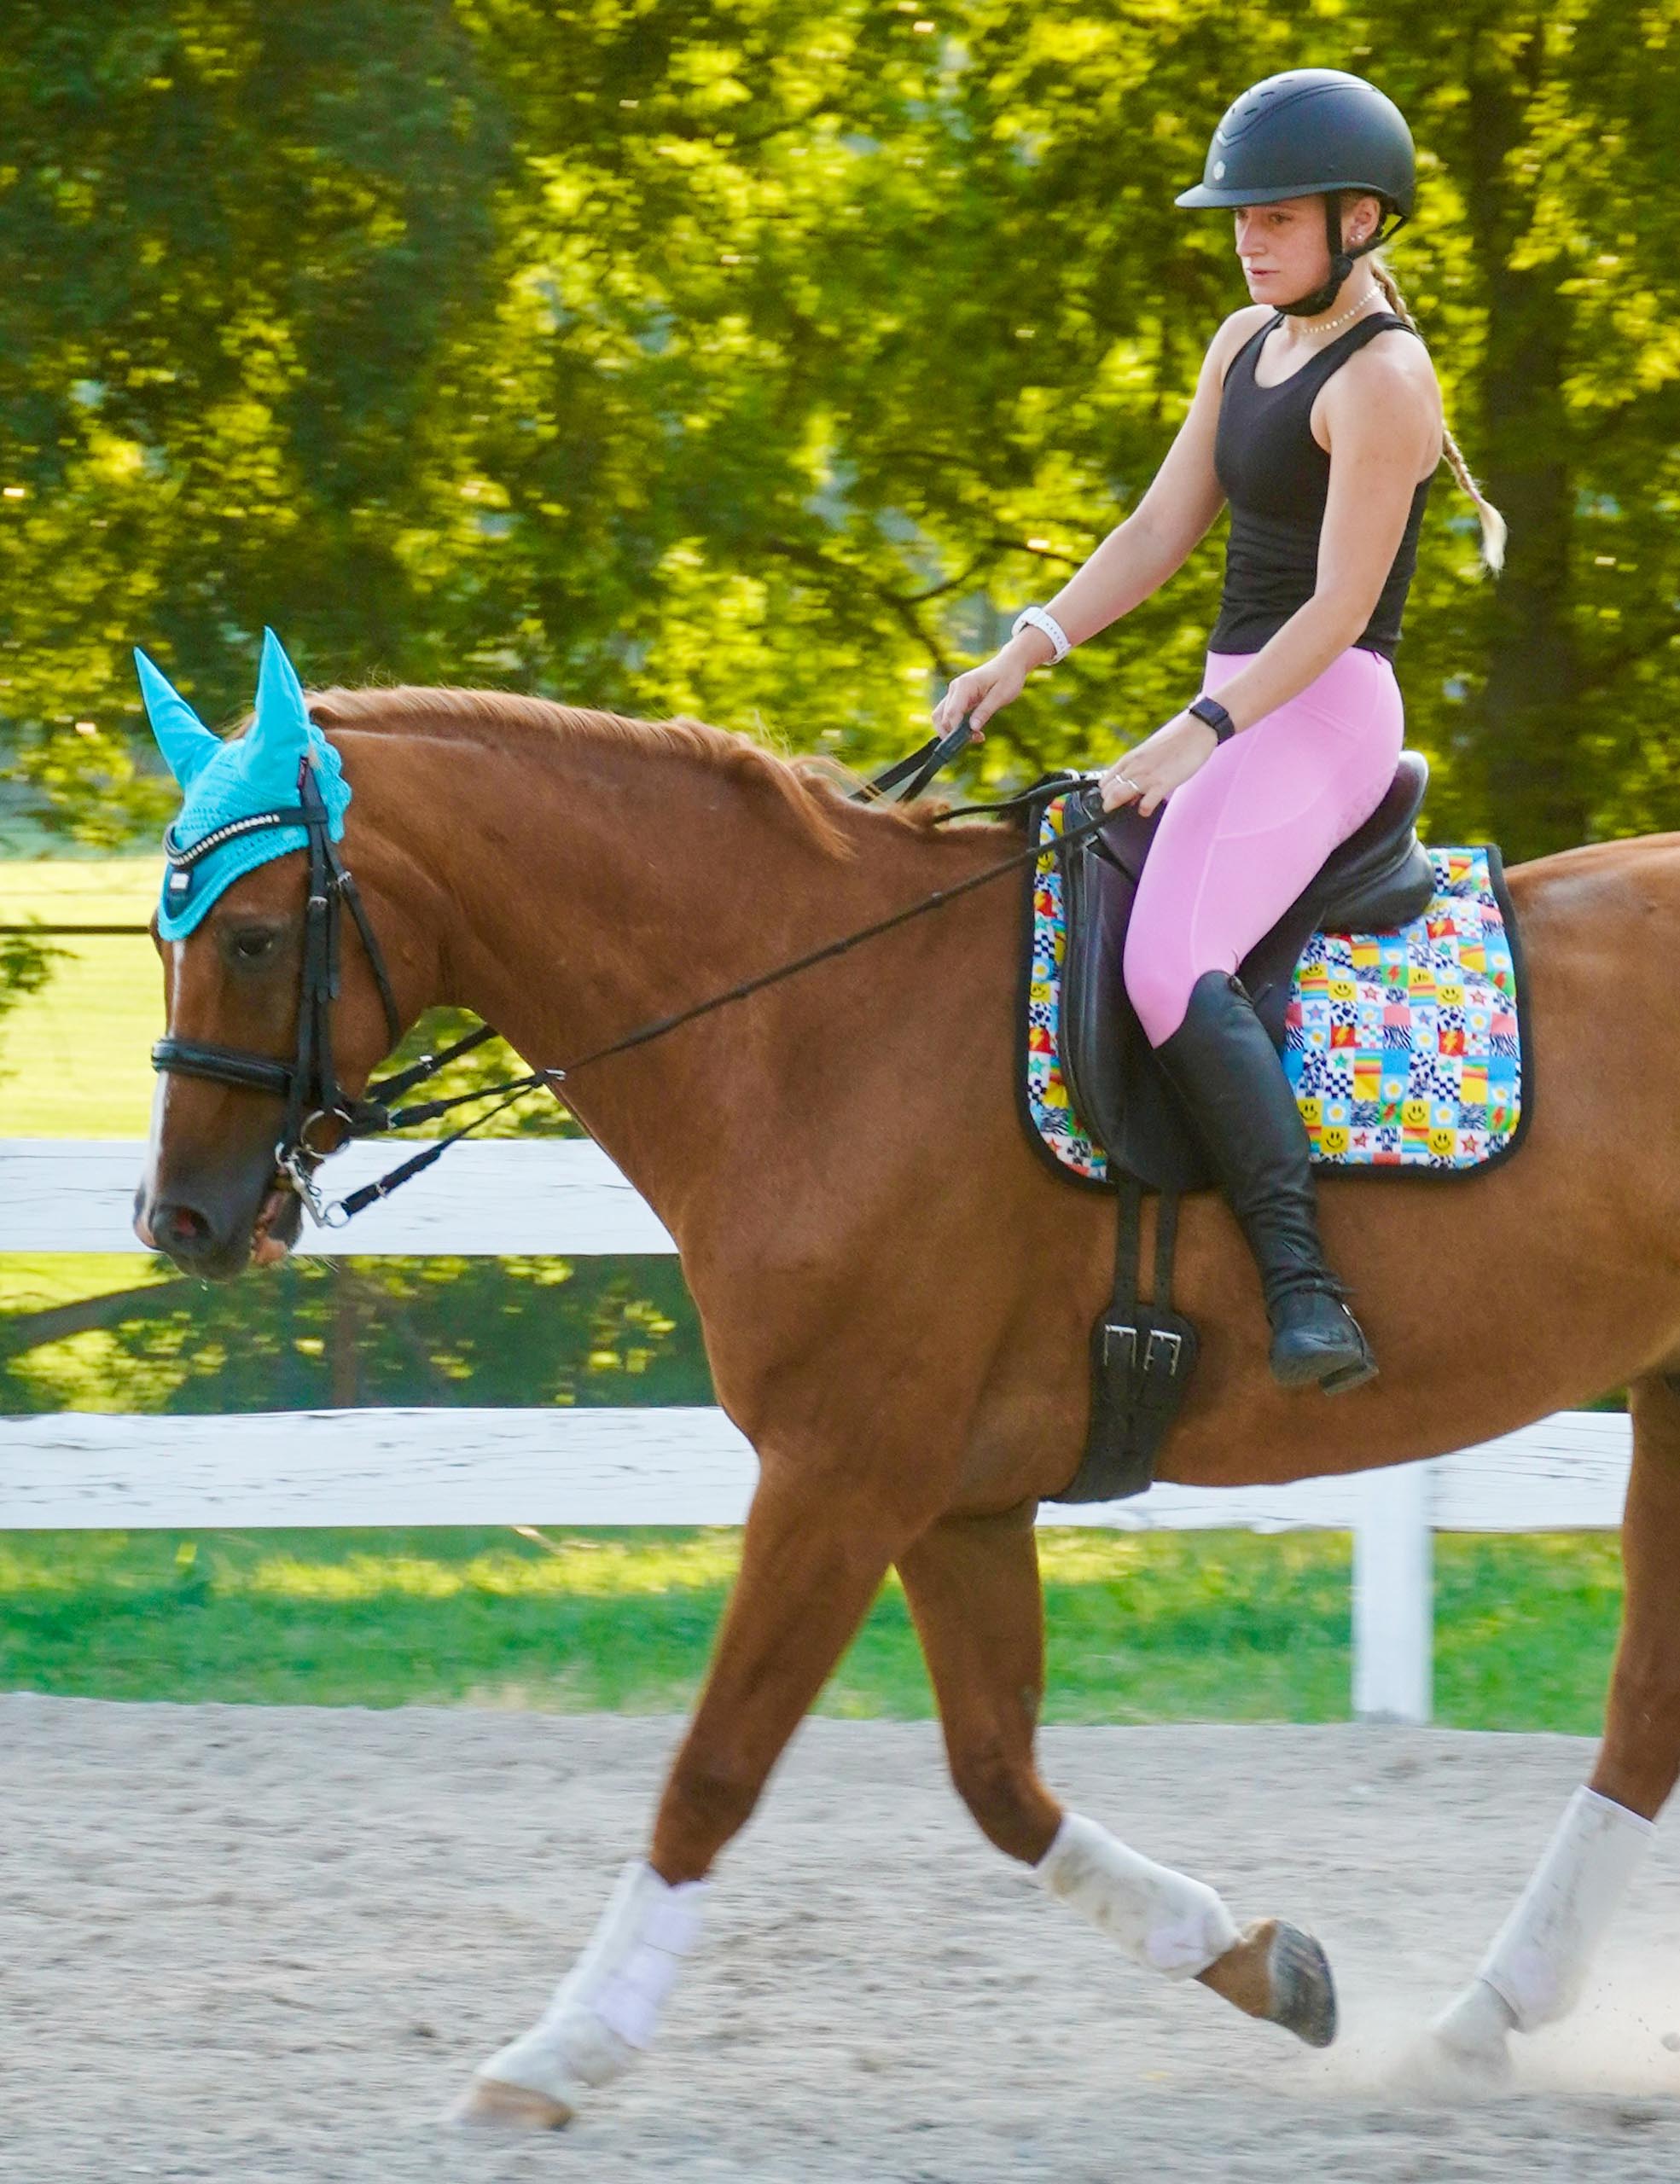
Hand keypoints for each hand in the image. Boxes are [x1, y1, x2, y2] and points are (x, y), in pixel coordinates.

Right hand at [931, 649, 1029, 741]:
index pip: (952, 713)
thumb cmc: (1008, 677)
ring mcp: (954, 693)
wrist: (1010, 663)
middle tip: (977, 739)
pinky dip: (956, 726)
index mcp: (964, 685)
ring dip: (952, 731)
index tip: (972, 739)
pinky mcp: (958, 698)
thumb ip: (985, 711)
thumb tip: (973, 728)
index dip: (957, 731)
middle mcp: (955, 688)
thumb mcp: (1001, 695)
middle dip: (954, 733)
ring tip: (974, 736)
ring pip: (941, 717)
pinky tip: (973, 730)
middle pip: (941, 717)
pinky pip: (950, 715)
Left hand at [1099, 712, 1219, 815]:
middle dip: (1109, 804)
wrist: (1196, 730)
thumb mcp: (1149, 754)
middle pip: (1109, 791)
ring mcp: (1148, 775)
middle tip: (1118, 810)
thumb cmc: (1175, 742)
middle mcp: (1135, 766)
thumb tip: (1132, 791)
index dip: (1105, 795)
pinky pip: (1146, 804)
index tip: (1111, 802)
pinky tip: (1148, 809)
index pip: (1105, 782)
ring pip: (1119, 796)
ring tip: (1130, 810)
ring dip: (1120, 808)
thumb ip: (1138, 770)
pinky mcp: (1163, 783)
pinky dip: (1143, 811)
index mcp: (1130, 759)